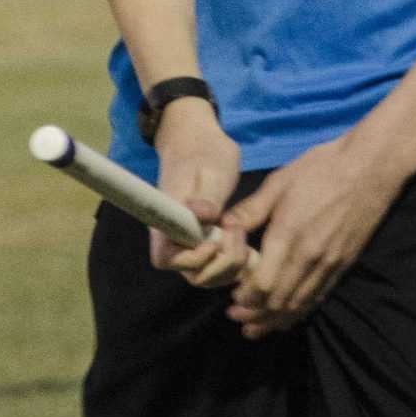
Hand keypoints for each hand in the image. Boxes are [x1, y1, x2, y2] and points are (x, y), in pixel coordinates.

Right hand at [149, 99, 245, 288]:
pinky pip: (220, 266)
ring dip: (231, 266)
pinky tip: (249, 244)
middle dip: (221, 266)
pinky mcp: (208, 242)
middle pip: (193, 275)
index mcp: (167, 220)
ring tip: (243, 237)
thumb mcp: (211, 168)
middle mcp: (176, 237)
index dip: (191, 261)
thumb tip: (202, 215)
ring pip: (209, 275)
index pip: (166, 259)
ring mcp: (192, 242)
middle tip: (237, 235)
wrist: (200, 141)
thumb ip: (207, 196)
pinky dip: (236, 263)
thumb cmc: (202, 151)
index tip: (214, 241)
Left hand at [219, 134, 404, 338]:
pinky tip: (288, 315)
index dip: (245, 296)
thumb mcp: (278, 183)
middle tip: (237, 316)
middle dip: (255, 313)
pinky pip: (319, 297)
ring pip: (300, 304)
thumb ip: (250, 210)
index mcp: (288, 234)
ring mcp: (330, 263)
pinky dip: (301, 311)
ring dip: (276, 319)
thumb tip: (222, 227)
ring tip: (256, 327)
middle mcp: (310, 256)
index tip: (232, 297)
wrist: (370, 167)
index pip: (263, 282)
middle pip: (280, 300)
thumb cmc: (321, 168)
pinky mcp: (345, 264)